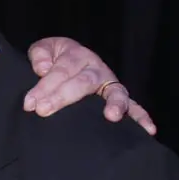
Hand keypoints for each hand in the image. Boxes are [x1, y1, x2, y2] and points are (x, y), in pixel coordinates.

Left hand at [25, 37, 156, 134]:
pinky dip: (142, 117)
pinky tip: (148, 130)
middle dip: (63, 96)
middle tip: (44, 110)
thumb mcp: (44, 50)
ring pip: (114, 92)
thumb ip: (40, 55)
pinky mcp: (118, 98)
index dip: (44, 87)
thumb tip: (43, 68)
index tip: (30, 103)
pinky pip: (134, 107)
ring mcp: (110, 84)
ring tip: (112, 117)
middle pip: (83, 82)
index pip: (60, 71)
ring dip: (115, 104)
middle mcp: (97, 69)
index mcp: (77, 55)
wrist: (67, 59)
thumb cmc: (53, 58)